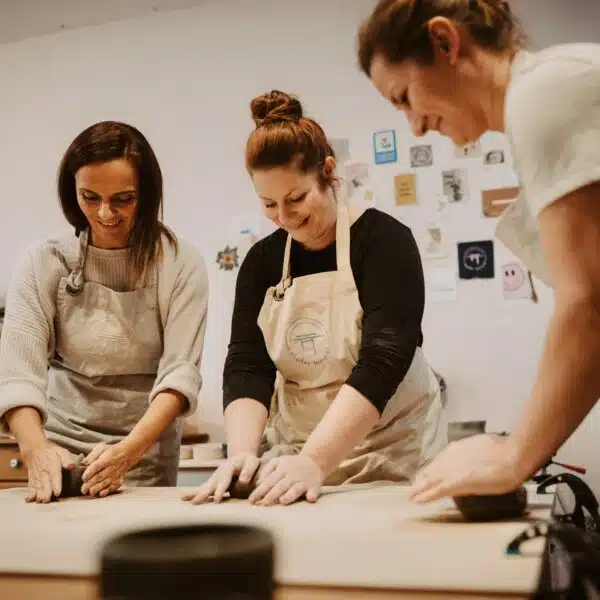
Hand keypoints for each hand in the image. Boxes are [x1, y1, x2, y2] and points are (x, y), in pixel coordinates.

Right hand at [21, 441, 76, 502]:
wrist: (35, 449)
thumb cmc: (51, 451)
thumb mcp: (61, 451)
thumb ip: (67, 459)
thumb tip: (71, 466)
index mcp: (53, 466)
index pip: (54, 476)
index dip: (56, 485)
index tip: (57, 493)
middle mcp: (44, 473)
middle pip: (44, 485)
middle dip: (46, 494)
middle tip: (48, 501)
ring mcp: (37, 476)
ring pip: (37, 488)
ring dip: (38, 495)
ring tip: (41, 502)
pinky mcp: (31, 479)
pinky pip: (30, 487)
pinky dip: (29, 493)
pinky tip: (30, 499)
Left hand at [81, 442, 133, 496]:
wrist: (127, 454)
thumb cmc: (112, 452)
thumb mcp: (101, 448)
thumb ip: (91, 456)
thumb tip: (83, 463)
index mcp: (106, 458)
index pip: (96, 466)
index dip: (88, 473)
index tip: (83, 478)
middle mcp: (111, 468)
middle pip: (99, 477)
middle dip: (89, 485)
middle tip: (83, 489)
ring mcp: (115, 475)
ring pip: (104, 483)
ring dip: (96, 489)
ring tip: (90, 492)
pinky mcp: (119, 480)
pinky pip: (112, 487)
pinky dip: (107, 491)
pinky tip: (101, 493)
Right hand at [182, 452, 260, 504]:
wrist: (242, 458)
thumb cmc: (249, 461)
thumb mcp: (252, 462)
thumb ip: (248, 471)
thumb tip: (242, 481)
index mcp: (229, 466)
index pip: (224, 479)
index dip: (220, 489)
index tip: (216, 500)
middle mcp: (219, 472)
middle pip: (211, 483)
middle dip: (203, 493)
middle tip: (195, 502)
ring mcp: (215, 477)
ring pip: (204, 486)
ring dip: (195, 493)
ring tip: (183, 499)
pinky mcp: (213, 482)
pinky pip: (203, 488)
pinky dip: (194, 493)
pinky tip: (185, 498)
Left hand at [249, 454, 323, 505]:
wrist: (314, 461)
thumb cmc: (291, 464)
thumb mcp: (278, 462)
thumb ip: (267, 471)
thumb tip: (258, 483)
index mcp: (282, 469)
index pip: (269, 481)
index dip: (260, 491)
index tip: (251, 500)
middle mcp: (292, 475)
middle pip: (280, 486)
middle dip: (271, 495)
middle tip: (262, 505)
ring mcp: (304, 481)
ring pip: (296, 489)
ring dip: (290, 495)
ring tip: (282, 501)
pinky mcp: (315, 486)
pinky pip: (314, 491)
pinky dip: (312, 495)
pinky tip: (310, 498)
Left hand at [407, 434, 523, 502]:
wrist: (513, 456)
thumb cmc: (505, 451)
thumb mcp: (483, 447)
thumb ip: (473, 453)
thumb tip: (474, 456)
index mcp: (457, 449)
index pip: (439, 461)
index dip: (431, 470)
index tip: (424, 476)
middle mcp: (450, 458)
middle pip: (431, 471)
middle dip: (422, 480)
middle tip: (413, 489)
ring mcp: (452, 470)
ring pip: (430, 480)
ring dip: (419, 489)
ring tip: (411, 496)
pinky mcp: (457, 482)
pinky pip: (437, 490)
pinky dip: (426, 496)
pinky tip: (417, 501)